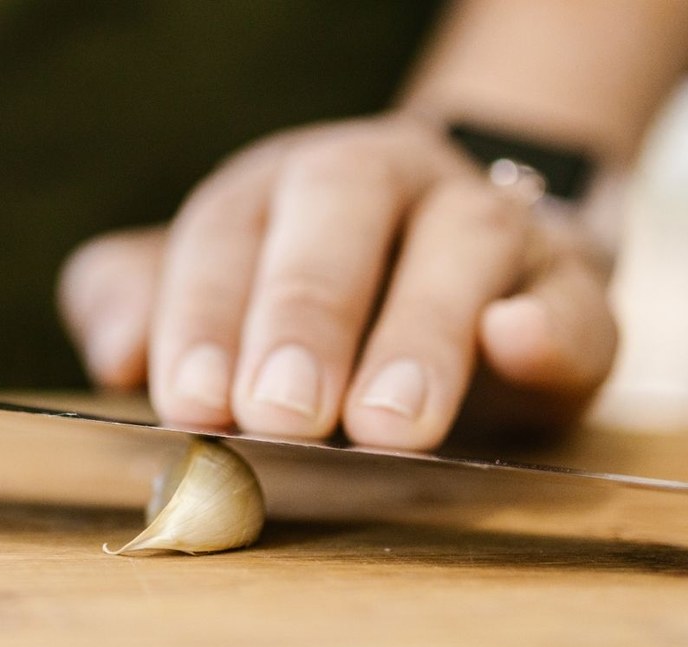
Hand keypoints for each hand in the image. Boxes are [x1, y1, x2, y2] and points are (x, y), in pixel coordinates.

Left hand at [60, 114, 616, 450]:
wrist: (476, 274)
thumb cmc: (325, 301)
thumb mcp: (226, 296)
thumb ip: (147, 307)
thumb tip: (114, 356)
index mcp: (287, 186)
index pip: (230, 228)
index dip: (204, 313)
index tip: (191, 405)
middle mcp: (387, 181)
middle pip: (340, 206)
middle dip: (305, 310)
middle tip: (280, 413)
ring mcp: (488, 222)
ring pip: (463, 242)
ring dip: (421, 331)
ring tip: (388, 425)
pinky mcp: (570, 284)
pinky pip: (572, 294)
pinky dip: (548, 323)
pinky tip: (514, 343)